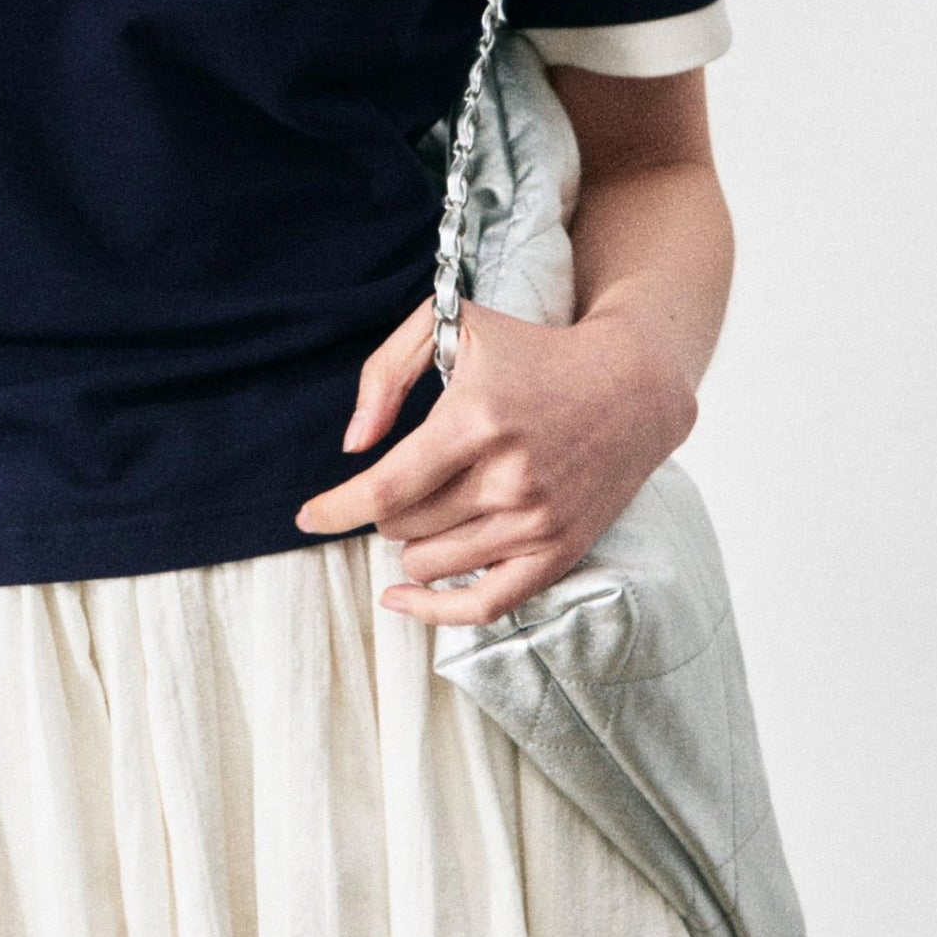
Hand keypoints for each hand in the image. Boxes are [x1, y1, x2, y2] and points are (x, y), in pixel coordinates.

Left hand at [293, 296, 695, 624]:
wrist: (632, 385)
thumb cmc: (531, 350)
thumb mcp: (453, 326)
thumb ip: (385, 372)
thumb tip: (353, 446)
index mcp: (476, 421)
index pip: (387, 488)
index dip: (336, 509)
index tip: (305, 517)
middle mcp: (508, 478)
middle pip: (403, 527)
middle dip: (385, 509)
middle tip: (407, 478)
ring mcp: (537, 521)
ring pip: (429, 564)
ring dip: (409, 543)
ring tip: (428, 506)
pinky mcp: (559, 551)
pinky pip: (484, 606)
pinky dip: (433, 611)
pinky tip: (401, 598)